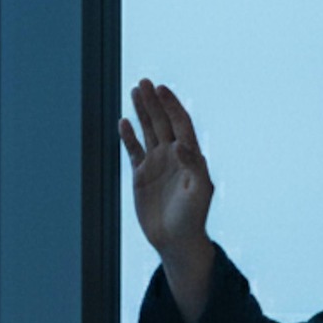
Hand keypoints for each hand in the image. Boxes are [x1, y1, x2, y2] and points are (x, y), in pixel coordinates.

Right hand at [118, 79, 214, 263]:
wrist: (176, 240)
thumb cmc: (193, 217)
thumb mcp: (199, 192)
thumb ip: (193, 166)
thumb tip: (181, 144)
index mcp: (190, 156)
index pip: (181, 124)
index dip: (172, 106)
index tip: (161, 89)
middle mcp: (173, 156)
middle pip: (163, 122)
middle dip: (154, 102)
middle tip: (144, 82)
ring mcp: (157, 164)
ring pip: (148, 131)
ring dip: (142, 112)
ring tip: (135, 90)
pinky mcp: (142, 175)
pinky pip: (134, 150)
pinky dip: (129, 136)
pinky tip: (123, 122)